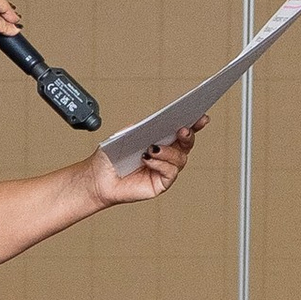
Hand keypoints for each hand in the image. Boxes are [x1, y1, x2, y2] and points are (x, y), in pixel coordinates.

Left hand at [89, 114, 207, 204]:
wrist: (98, 178)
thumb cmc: (111, 156)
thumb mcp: (124, 136)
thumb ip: (141, 128)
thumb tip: (155, 124)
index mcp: (161, 138)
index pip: (182, 129)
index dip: (195, 123)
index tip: (202, 116)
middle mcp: (167, 154)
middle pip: (187, 143)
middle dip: (188, 135)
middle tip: (183, 129)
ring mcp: (165, 169)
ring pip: (180, 158)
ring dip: (168, 151)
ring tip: (153, 148)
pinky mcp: (161, 183)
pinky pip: (170, 172)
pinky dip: (160, 164)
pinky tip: (148, 159)